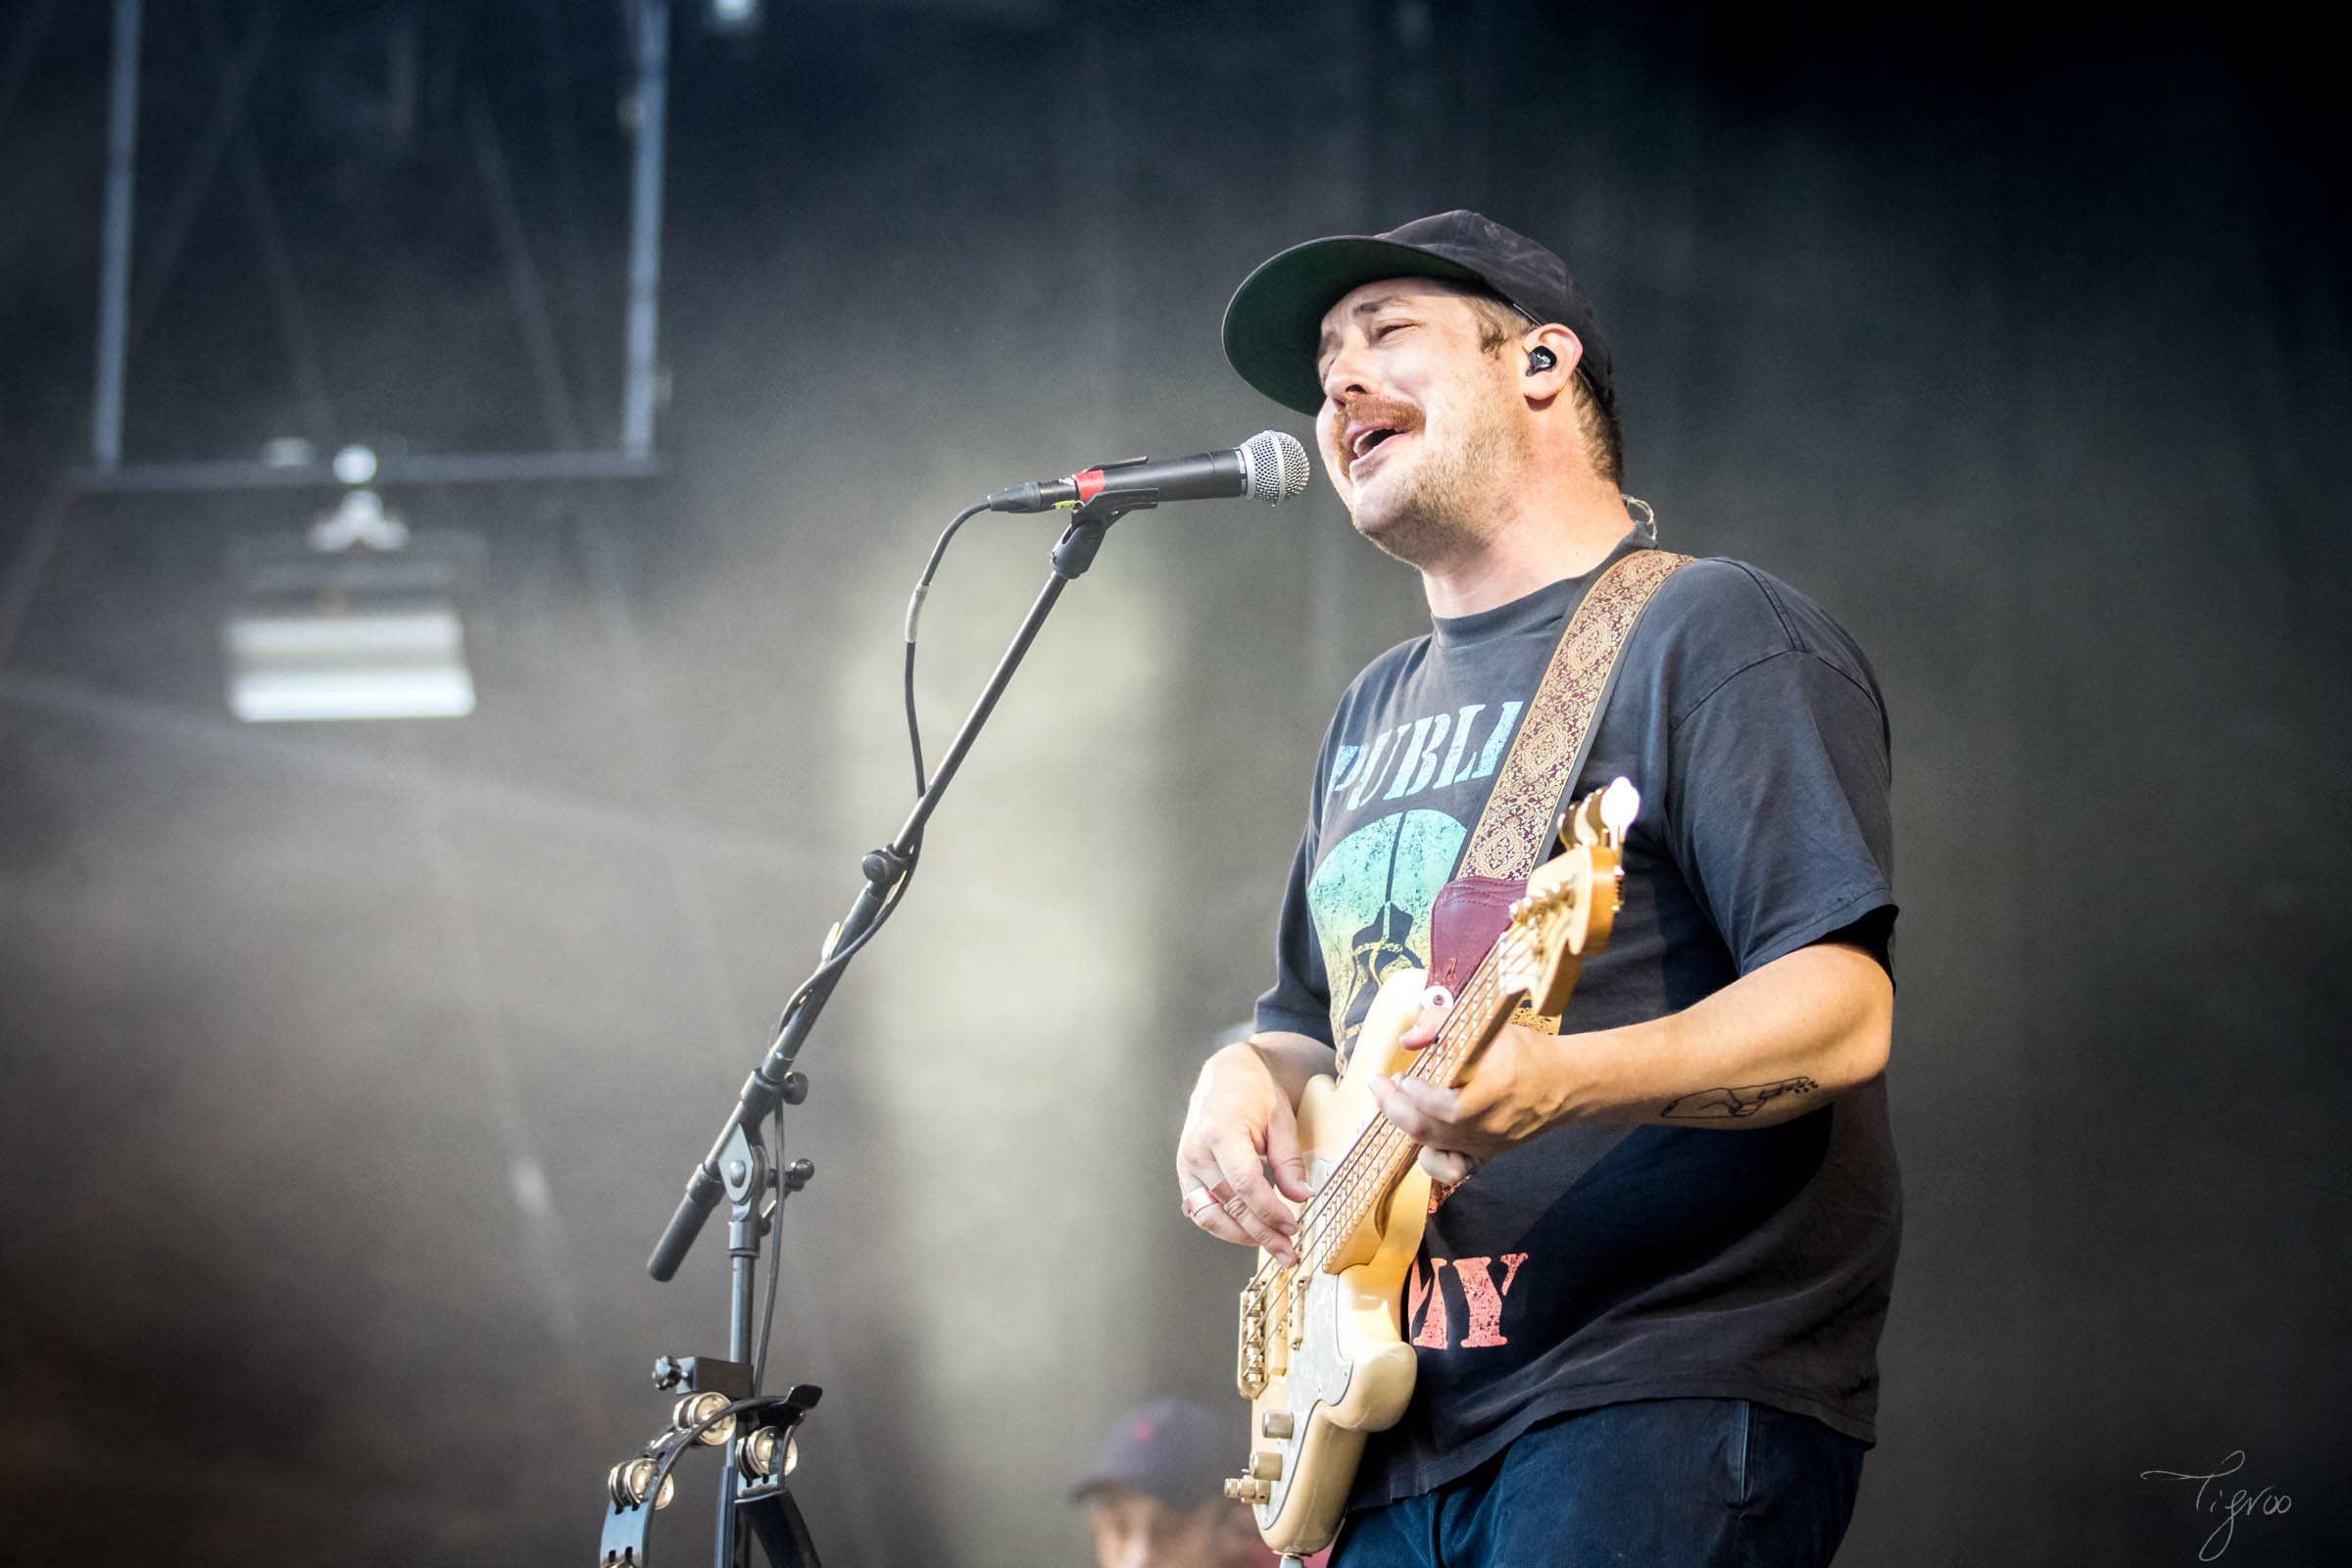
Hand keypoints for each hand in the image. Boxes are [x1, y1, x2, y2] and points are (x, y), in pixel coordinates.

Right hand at [1176, 1040, 1316, 1265]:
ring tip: (1272, 1247)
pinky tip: (1247, 1232)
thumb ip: (1288, 1161)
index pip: (1244, 1185)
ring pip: (1210, 1215)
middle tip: (1289, 1251)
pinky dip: (1223, 1225)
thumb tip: (1301, 1197)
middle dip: (1262, 1234)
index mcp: (1220, 1132)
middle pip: (1230, 1205)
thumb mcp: (1281, 1119)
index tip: (1293, 1226)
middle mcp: (1196, 1151)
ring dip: (1241, 1237)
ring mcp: (1186, 1164)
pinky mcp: (1185, 1173)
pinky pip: (1200, 1210)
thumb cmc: (1254, 1091)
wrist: (1227, 1074)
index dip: (1270, 1212)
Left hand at [1369, 1002, 1571, 1184]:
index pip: (1439, 1105)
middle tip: (1381, 1085)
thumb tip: (1407, 1040)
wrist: (1565, 1082)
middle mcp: (1488, 1123)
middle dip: (1392, 1106)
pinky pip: (1452, 1171)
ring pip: (1432, 1148)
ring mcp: (1487, 1143)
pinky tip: (1424, 1136)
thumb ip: (1441, 1023)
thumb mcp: (1486, 1025)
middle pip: (1425, 1129)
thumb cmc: (1525, 1051)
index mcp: (1491, 1090)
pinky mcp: (1488, 1154)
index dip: (1411, 1092)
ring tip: (1399, 1103)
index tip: (1401, 1074)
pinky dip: (1430, 1159)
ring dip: (1406, 1126)